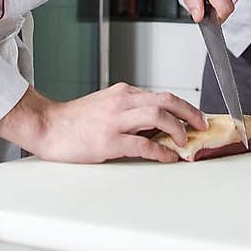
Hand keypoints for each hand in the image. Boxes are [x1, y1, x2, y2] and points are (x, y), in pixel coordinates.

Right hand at [0, 83, 206, 162]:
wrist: (47, 126)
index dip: (184, 107)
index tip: (196, 118)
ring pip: (158, 116)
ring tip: (185, 143)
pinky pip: (143, 144)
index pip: (162, 96)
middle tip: (203, 125)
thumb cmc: (74, 120)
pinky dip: (161, 151)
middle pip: (166, 100)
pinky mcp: (108, 140)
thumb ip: (130, 112)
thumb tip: (158, 127)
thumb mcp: (106, 107)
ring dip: (178, 129)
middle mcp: (122, 102)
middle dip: (190, 113)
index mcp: (123, 93)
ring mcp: (115, 121)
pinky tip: (168, 157)